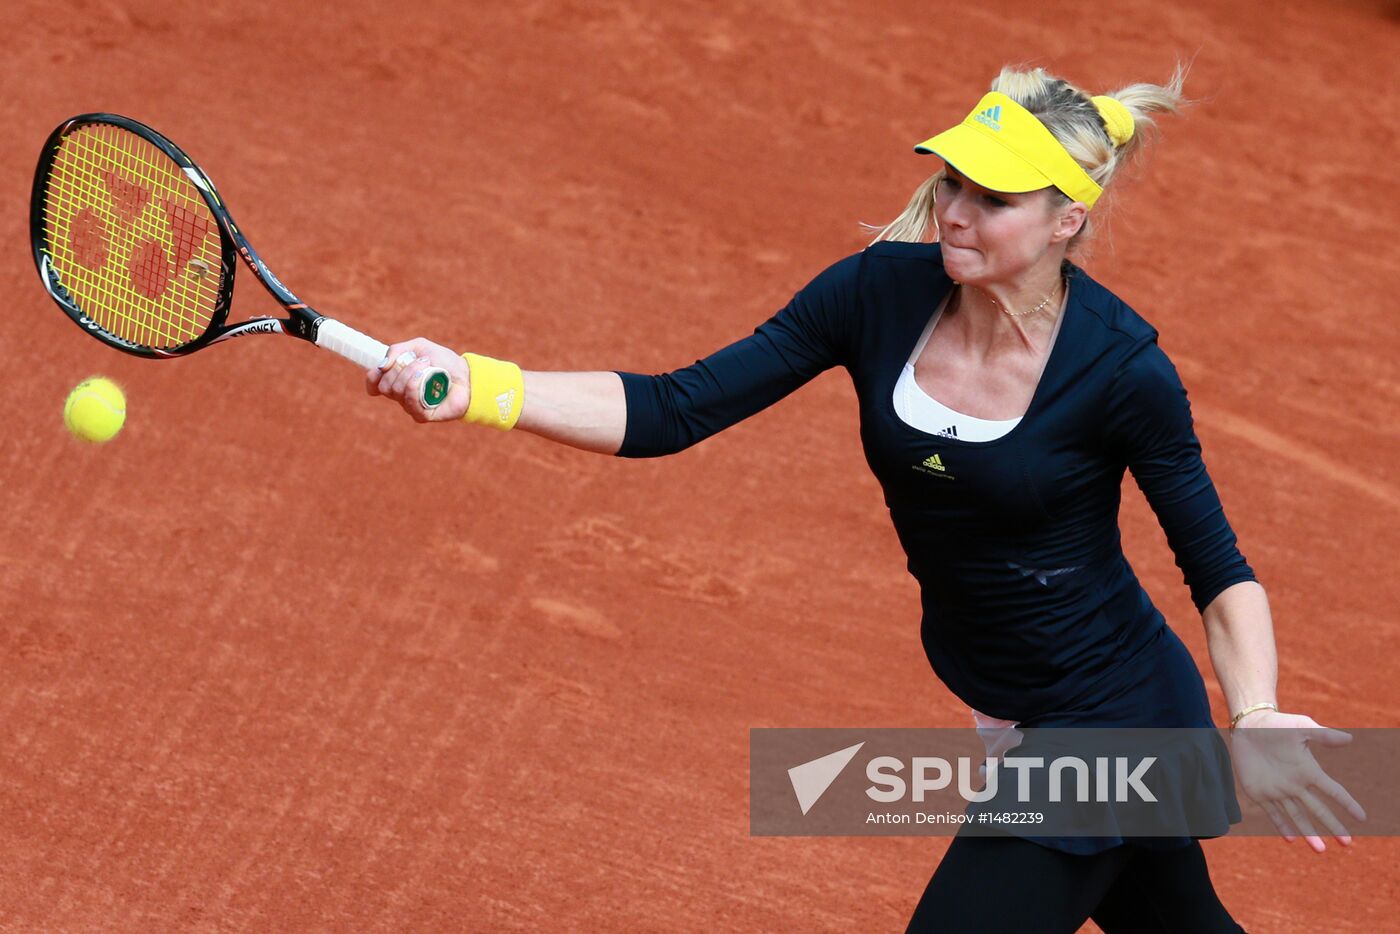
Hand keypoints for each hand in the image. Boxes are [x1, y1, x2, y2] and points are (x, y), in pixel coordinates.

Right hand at [365, 338, 471, 422]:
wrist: (466, 375)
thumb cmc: (444, 361)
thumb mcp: (419, 347)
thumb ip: (396, 350)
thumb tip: (381, 366)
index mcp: (396, 380)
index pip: (373, 385)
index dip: (372, 377)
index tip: (382, 368)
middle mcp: (400, 396)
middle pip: (385, 386)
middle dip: (399, 369)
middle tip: (419, 361)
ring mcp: (410, 406)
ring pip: (396, 391)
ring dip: (410, 373)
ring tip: (427, 365)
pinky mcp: (422, 415)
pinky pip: (409, 402)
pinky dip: (414, 385)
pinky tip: (425, 377)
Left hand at [1230, 709, 1365, 851]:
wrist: (1248, 725)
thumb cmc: (1277, 724)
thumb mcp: (1301, 728)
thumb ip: (1323, 735)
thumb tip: (1349, 738)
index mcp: (1309, 771)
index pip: (1333, 791)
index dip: (1347, 804)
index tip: (1362, 818)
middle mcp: (1296, 784)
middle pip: (1318, 810)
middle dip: (1333, 826)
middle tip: (1347, 844)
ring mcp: (1278, 790)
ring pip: (1297, 816)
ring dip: (1309, 833)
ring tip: (1321, 850)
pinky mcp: (1259, 792)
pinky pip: (1273, 812)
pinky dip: (1281, 825)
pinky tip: (1291, 839)